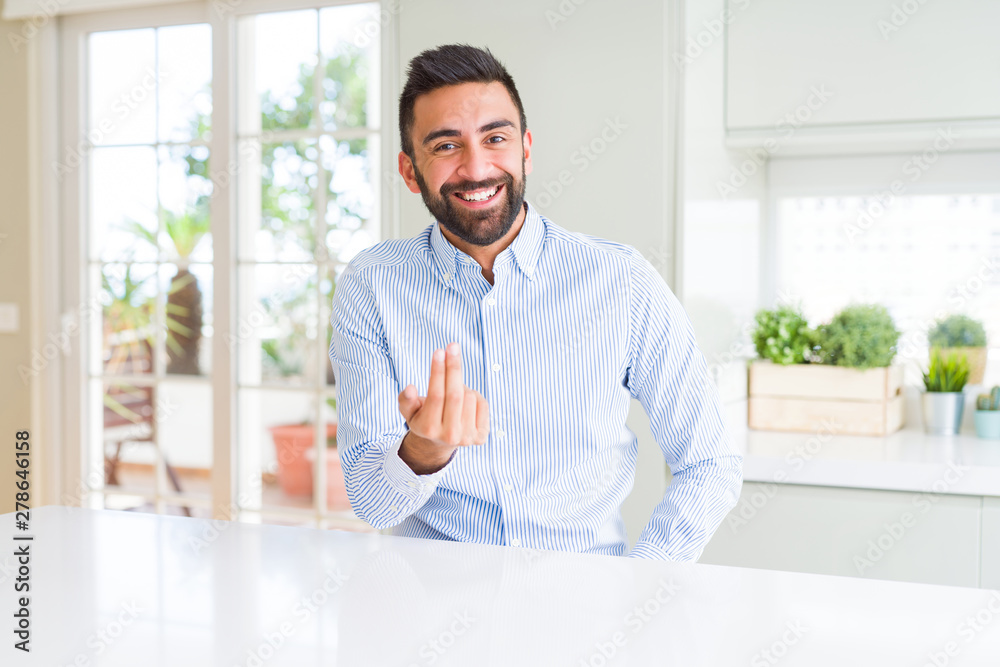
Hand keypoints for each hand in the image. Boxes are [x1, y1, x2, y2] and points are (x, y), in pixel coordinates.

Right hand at [397, 342, 488, 473]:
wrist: (440, 443)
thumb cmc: (423, 418)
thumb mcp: (409, 412)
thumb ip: (406, 400)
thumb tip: (410, 388)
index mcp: (428, 429)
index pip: (436, 395)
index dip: (438, 371)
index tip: (439, 351)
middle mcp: (449, 436)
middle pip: (455, 394)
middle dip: (453, 367)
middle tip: (452, 346)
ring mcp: (467, 438)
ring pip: (470, 395)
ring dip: (462, 385)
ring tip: (453, 390)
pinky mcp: (481, 437)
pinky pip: (482, 403)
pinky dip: (473, 395)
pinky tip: (464, 401)